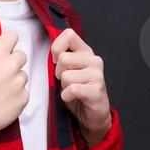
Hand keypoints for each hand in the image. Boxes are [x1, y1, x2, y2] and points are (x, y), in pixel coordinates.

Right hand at [0, 29, 29, 141]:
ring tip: (0, 92)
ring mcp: (19, 83)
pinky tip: (4, 102)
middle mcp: (10, 66)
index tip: (5, 51)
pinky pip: (25, 92)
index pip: (12, 36)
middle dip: (14, 63)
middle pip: (22, 55)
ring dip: (15, 82)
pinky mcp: (24, 98)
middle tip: (1, 76)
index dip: (9, 43)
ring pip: (23, 75)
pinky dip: (17, 97)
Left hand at [51, 28, 111, 145]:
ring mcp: (97, 75)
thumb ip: (61, 58)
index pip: (69, 35)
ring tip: (71, 90)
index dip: (56, 48)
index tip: (56, 61)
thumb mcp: (67, 71)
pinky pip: (72, 89)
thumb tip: (51, 52)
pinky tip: (72, 98)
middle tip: (65, 82)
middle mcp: (94, 60)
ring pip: (66, 75)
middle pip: (64, 58)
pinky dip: (66, 96)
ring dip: (63, 86)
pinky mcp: (97, 91)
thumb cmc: (76, 92)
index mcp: (86, 52)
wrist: (92, 114)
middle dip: (58, 73)